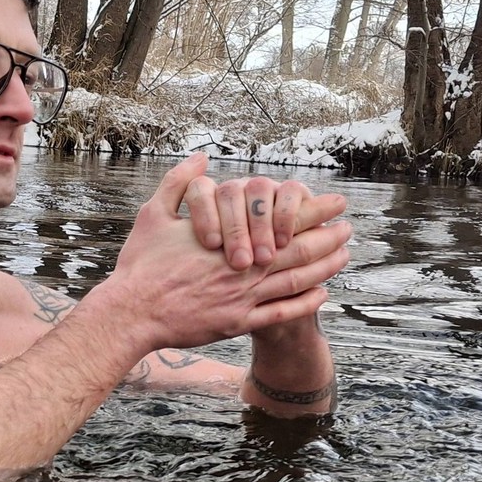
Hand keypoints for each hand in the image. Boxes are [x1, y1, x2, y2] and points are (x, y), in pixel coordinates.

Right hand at [95, 154, 352, 352]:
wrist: (131, 312)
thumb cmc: (142, 264)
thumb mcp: (154, 213)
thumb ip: (179, 183)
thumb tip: (200, 157)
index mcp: (230, 239)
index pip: (282, 220)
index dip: (314, 210)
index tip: (336, 202)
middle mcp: (244, 269)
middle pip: (299, 251)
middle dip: (328, 238)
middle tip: (349, 229)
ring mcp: (243, 299)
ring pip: (296, 282)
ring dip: (325, 268)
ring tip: (343, 257)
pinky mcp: (237, 323)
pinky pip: (280, 314)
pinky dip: (304, 304)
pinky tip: (321, 295)